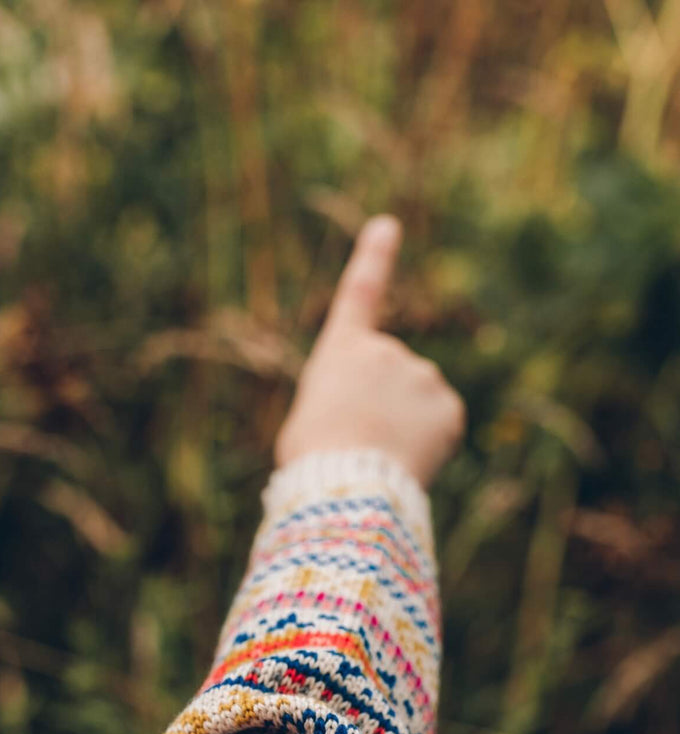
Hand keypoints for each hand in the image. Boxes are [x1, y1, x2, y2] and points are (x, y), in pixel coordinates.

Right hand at [275, 215, 465, 487]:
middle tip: (360, 443)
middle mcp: (387, 350)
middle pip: (392, 379)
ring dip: (405, 429)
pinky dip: (429, 447)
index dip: (374, 258)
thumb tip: (379, 419)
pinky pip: (441, 428)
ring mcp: (423, 375)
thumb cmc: (312, 459)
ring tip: (378, 457)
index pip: (359, 294)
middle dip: (384, 407)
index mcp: (342, 350)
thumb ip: (347, 401)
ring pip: (418, 405)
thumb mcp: (313, 419)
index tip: (388, 225)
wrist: (345, 481)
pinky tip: (407, 463)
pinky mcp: (449, 407)